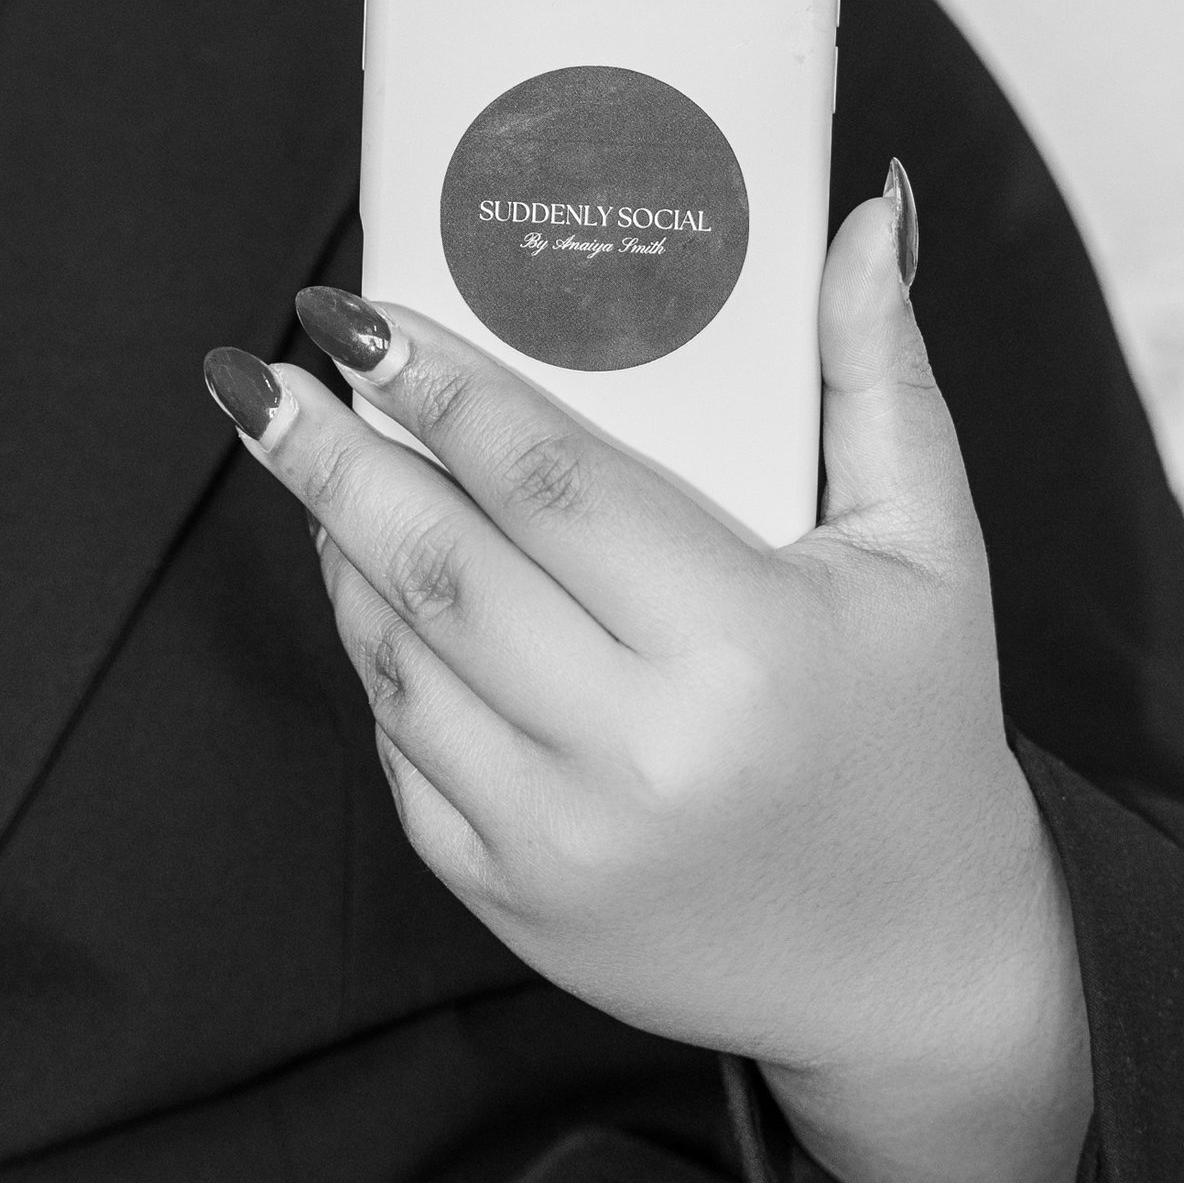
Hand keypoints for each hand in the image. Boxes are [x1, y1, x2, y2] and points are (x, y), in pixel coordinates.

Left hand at [204, 165, 1092, 1182]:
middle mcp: (638, 750)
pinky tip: (361, 588)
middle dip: (327, 455)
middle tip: (254, 372)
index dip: (437, 387)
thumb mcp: (929, 548)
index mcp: (741, 643)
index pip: (545, 481)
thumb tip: (865, 213)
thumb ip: (882, 376)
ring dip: (336, 549)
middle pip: (437, 564)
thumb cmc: (918, 729)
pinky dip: (374, 663)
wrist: (917, 969)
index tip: (351, 312)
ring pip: (398, 659)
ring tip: (299, 456)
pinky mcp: (514, 902)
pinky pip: (402, 757)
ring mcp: (562, 839)